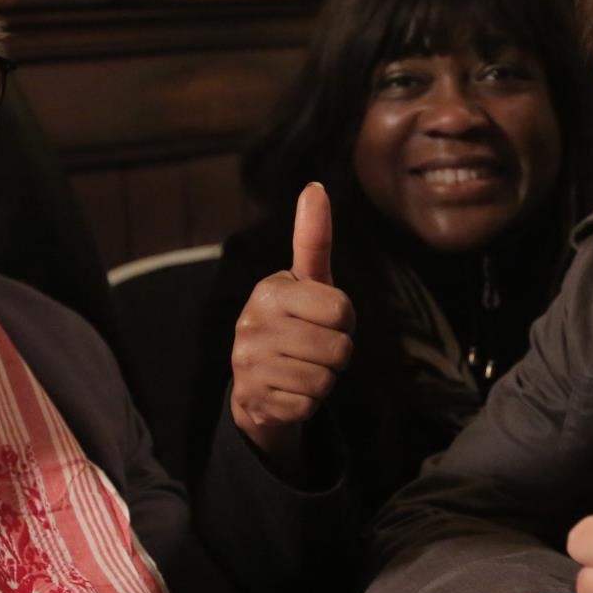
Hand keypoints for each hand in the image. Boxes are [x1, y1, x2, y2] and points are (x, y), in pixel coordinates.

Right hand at [228, 182, 355, 473]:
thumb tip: (316, 187)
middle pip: (338, 348)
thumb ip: (313, 239)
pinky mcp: (253, 399)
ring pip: (324, 379)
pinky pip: (308, 405)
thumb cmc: (292, 324)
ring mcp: (248, 364)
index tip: (324, 320)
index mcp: (269, 291)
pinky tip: (290, 391)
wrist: (256, 385)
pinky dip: (308, 403)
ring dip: (324, 379)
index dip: (345, 320)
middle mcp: (251, 324)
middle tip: (315, 350)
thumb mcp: (306, 282)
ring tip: (302, 369)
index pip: (342, 309)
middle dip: (337, 354)